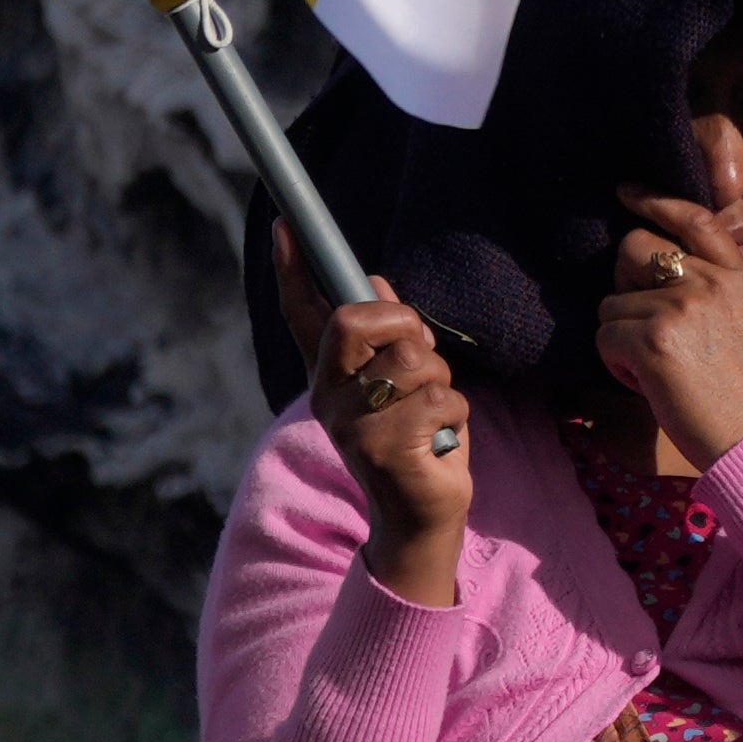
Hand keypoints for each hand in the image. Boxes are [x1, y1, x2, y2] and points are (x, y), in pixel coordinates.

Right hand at [284, 263, 474, 606]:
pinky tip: (438, 445)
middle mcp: (328, 398)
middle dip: (404, 326)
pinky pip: (441, 399)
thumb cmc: (416, 440)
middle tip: (418, 361)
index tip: (286, 224)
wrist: (421, 517)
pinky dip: (456, 417)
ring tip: (431, 416)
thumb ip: (386, 337)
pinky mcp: (384, 450)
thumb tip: (374, 282)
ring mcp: (351, 426)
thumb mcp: (401, 382)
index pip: (304, 315)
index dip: (295, 270)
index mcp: (330, 376)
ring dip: (441, 383)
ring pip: (413, 359)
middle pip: (356, 319)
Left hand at [597, 187, 742, 465]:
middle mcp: (709, 281)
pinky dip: (614, 362)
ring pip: (613, 302)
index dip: (656, 201)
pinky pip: (605, 336)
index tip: (628, 193)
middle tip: (638, 319)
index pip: (694, 219)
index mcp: (739, 276)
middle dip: (624, 282)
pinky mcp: (652, 339)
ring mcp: (679, 307)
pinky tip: (641, 380)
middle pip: (635, 248)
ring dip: (620, 335)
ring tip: (649, 366)